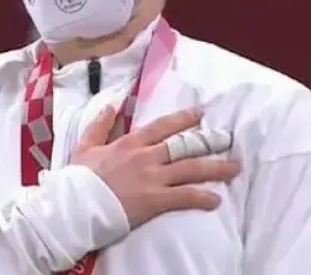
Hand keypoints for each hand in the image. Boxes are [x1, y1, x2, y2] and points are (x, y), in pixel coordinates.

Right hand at [69, 107, 239, 227]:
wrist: (76, 205)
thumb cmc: (78, 178)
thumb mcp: (85, 146)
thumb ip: (99, 125)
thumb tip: (110, 106)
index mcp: (130, 143)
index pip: (162, 126)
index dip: (182, 119)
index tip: (200, 113)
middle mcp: (146, 157)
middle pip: (184, 146)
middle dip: (208, 142)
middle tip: (227, 139)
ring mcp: (152, 178)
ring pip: (191, 169)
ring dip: (215, 168)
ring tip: (234, 168)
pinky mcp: (155, 200)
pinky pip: (184, 196)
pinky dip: (202, 197)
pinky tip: (216, 200)